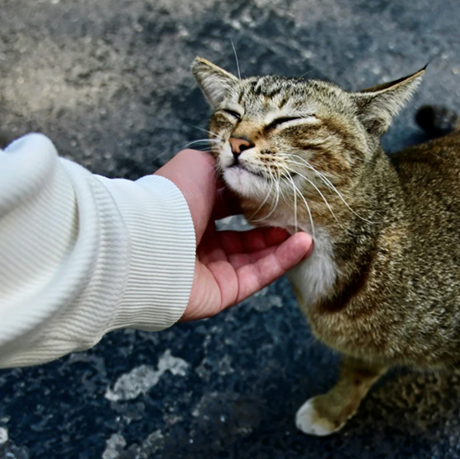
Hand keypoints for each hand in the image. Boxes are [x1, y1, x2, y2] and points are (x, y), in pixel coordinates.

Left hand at [155, 150, 312, 320]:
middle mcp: (200, 244)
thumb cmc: (171, 197)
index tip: (281, 193)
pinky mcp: (222, 293)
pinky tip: (303, 245)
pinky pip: (257, 277)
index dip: (255, 203)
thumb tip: (242, 167)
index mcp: (191, 213)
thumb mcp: (198, 165)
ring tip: (308, 231)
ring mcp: (211, 271)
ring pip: (255, 258)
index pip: (230, 209)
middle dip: (273, 227)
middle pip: (245, 238)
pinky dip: (281, 261)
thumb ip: (221, 166)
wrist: (152, 238)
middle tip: (299, 215)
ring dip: (283, 244)